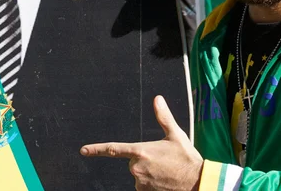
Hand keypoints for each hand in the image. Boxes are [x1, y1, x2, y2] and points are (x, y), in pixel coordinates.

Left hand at [80, 95, 202, 190]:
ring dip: (149, 174)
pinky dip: (152, 184)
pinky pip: (144, 186)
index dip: (96, 149)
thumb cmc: (187, 158)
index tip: (83, 150)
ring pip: (139, 175)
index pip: (113, 149)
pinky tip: (165, 182)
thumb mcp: (176, 135)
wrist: (197, 182)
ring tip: (166, 172)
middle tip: (163, 162)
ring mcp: (140, 182)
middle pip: (133, 162)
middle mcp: (136, 167)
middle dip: (144, 161)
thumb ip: (163, 117)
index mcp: (140, 151)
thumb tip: (157, 98)